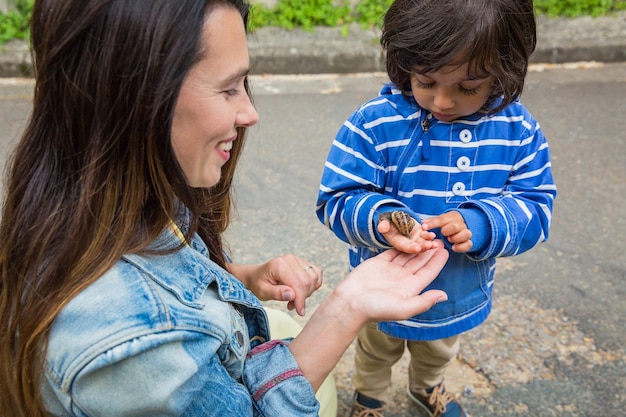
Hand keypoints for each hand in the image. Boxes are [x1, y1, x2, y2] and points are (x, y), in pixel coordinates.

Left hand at [228, 255, 321, 315]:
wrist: (258, 276)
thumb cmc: (259, 284)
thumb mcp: (262, 292)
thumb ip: (276, 293)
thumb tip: (292, 295)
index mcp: (278, 265)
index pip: (297, 283)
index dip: (300, 300)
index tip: (300, 312)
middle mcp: (290, 259)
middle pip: (307, 282)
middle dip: (303, 297)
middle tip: (292, 305)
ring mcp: (297, 259)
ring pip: (314, 278)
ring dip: (308, 292)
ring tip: (294, 298)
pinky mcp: (303, 263)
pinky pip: (316, 274)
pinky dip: (313, 285)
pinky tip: (301, 291)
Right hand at [287, 248, 447, 390]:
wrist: (350, 303)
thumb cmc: (375, 309)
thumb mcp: (403, 308)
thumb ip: (424, 301)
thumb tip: (445, 296)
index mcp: (410, 289)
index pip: (427, 273)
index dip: (436, 262)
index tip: (446, 251)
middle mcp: (402, 279)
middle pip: (419, 262)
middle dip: (429, 251)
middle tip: (439, 239)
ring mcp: (390, 270)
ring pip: (407, 255)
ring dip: (417, 245)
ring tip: (427, 235)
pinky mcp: (378, 263)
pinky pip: (392, 251)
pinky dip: (401, 243)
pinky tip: (409, 235)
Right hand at [377, 214, 440, 252]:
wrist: (395, 219)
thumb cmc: (388, 222)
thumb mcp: (384, 223)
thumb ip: (383, 225)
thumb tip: (381, 227)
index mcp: (398, 243)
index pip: (405, 247)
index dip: (411, 248)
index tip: (417, 248)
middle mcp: (408, 243)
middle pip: (416, 247)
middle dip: (423, 247)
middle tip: (430, 245)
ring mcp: (415, 239)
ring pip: (423, 243)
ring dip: (429, 243)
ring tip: (435, 243)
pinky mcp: (420, 233)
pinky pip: (426, 235)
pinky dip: (429, 236)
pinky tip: (433, 235)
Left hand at [421, 211, 472, 252]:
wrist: (462, 228)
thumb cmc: (448, 224)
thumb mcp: (441, 221)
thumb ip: (432, 222)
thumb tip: (423, 223)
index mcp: (453, 216)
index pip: (443, 219)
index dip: (433, 223)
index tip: (424, 227)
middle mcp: (461, 224)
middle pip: (456, 225)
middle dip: (448, 230)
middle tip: (443, 233)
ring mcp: (466, 233)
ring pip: (466, 234)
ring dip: (456, 238)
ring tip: (449, 240)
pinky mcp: (468, 242)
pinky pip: (468, 244)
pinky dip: (461, 247)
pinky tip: (453, 247)